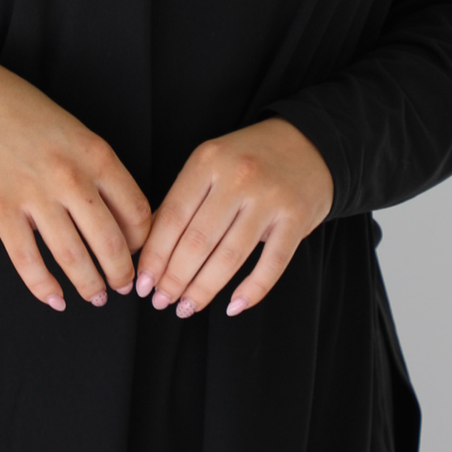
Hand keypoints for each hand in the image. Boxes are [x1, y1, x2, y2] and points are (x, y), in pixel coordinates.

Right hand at [0, 54, 151, 310]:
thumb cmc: (22, 111)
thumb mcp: (74, 130)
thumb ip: (96, 169)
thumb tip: (118, 214)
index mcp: (96, 154)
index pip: (136, 211)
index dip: (143, 241)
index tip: (138, 252)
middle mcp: (70, 177)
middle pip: (111, 242)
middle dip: (121, 273)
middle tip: (123, 286)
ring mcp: (34, 196)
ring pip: (73, 257)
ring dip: (89, 284)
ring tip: (95, 296)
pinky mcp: (0, 211)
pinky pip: (28, 260)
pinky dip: (44, 287)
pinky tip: (55, 298)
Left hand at [134, 118, 333, 317]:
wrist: (308, 143)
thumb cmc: (250, 159)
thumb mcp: (211, 165)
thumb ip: (181, 201)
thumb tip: (146, 249)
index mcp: (208, 161)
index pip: (173, 217)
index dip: (154, 256)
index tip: (142, 284)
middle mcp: (238, 177)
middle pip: (198, 240)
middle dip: (175, 278)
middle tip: (161, 301)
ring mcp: (269, 198)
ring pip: (230, 256)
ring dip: (204, 289)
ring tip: (187, 308)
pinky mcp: (297, 217)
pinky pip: (272, 264)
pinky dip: (252, 290)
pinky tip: (234, 306)